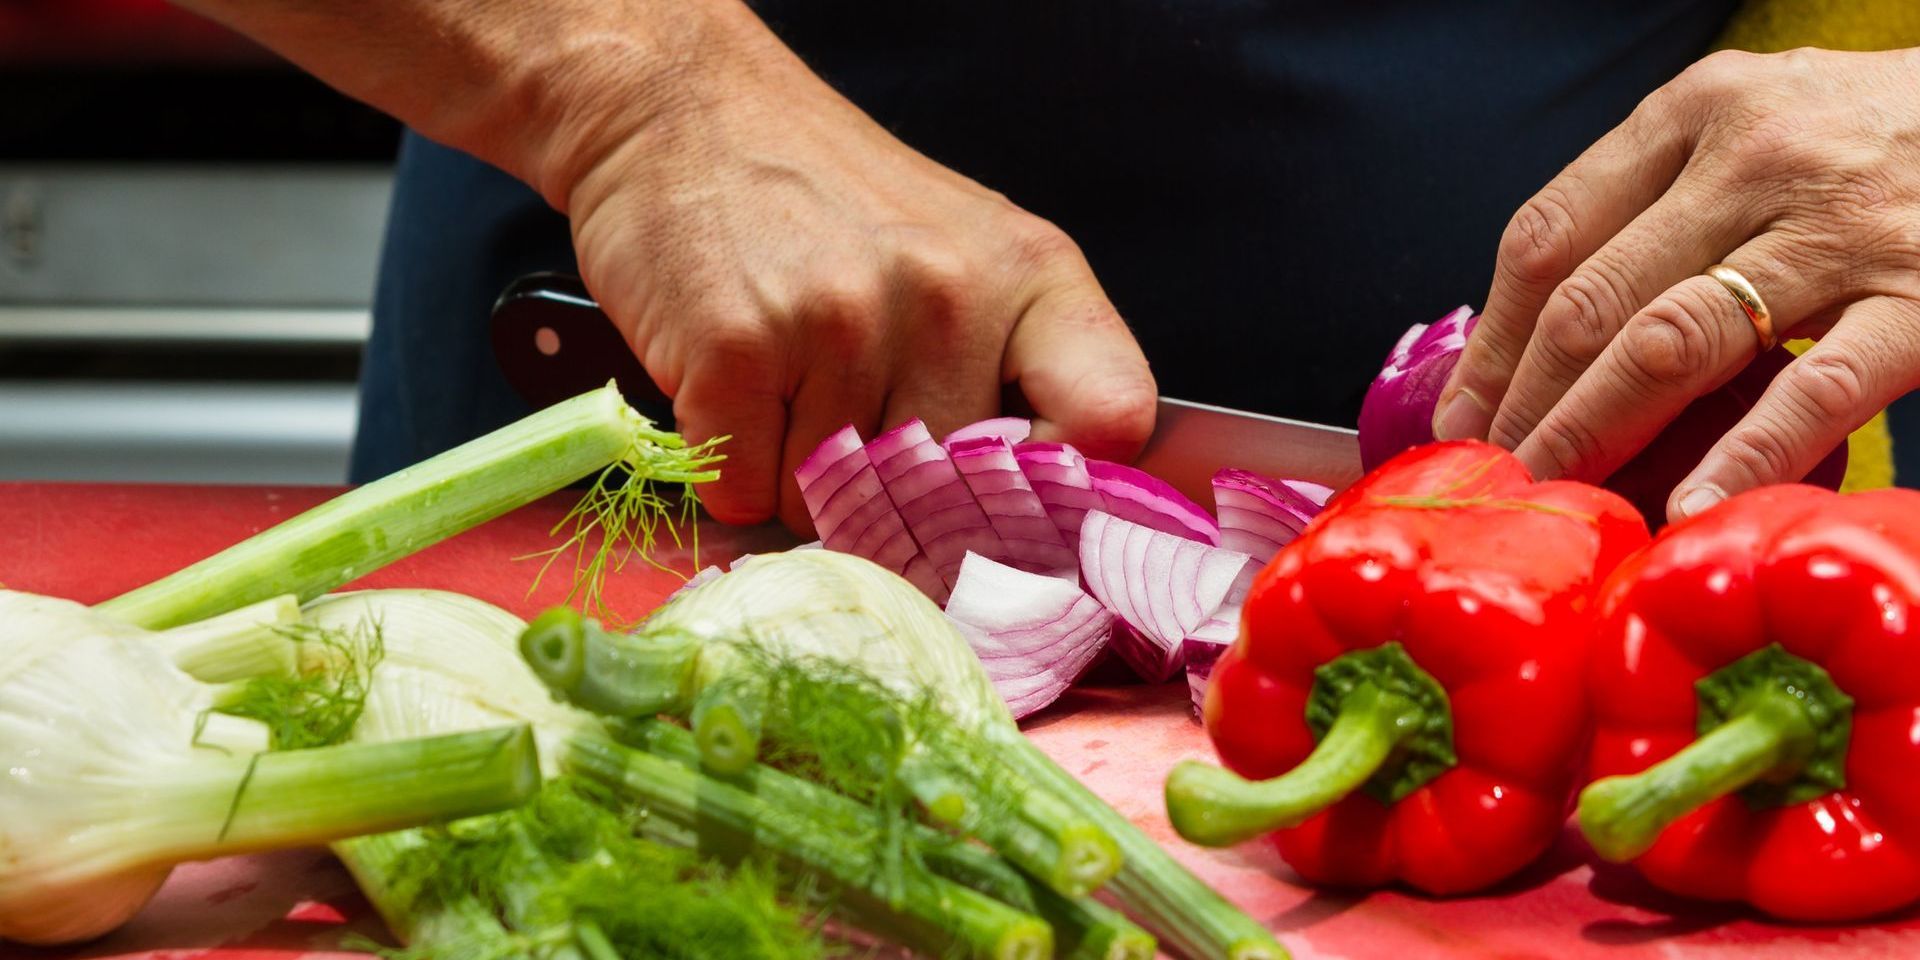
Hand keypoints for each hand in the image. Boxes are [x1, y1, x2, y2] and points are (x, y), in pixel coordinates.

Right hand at [550, 10, 1154, 531]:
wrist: (681, 113)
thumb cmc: (825, 200)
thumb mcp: (963, 252)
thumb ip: (1009, 370)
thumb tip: (1013, 531)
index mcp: (1030, 274)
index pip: (1111, 418)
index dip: (1064, 492)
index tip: (1012, 504)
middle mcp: (950, 296)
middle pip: (947, 502)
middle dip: (892, 496)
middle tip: (847, 411)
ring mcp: (843, 321)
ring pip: (836, 505)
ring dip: (797, 474)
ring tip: (781, 373)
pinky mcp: (739, 351)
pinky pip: (747, 491)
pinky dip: (729, 465)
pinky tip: (730, 385)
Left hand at [1436, 47, 1919, 520]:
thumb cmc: (1875, 139)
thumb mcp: (1753, 130)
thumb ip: (1656, 204)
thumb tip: (1538, 334)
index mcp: (1696, 114)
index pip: (1549, 234)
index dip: (1493, 337)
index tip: (1466, 410)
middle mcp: (1754, 161)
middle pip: (1591, 299)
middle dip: (1528, 402)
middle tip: (1498, 472)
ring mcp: (1838, 232)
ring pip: (1672, 343)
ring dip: (1596, 430)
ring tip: (1558, 492)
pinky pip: (1813, 389)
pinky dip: (1745, 455)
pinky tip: (1692, 506)